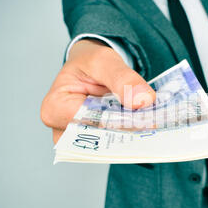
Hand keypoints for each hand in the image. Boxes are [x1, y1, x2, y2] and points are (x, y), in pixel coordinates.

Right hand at [40, 39, 155, 142]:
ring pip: (108, 147)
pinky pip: (114, 146)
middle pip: (98, 139)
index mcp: (55, 108)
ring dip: (130, 136)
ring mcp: (78, 141)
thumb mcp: (104, 61)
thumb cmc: (88, 65)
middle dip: (126, 131)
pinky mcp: (94, 144)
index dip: (116, 121)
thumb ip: (123, 79)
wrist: (90, 70)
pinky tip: (144, 126)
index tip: (143, 118)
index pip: (88, 123)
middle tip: (152, 122)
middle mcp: (62, 131)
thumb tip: (143, 101)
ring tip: (150, 124)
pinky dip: (130, 136)